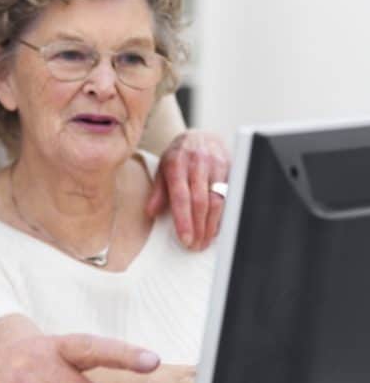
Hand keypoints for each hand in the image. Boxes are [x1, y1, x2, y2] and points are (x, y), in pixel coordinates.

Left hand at [147, 130, 229, 249]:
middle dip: (198, 227)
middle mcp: (198, 163)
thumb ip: (158, 191)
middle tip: (194, 246)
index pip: (181, 196)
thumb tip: (151, 212)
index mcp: (177, 163)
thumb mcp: (162, 169)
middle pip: (201, 201)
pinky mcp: (232, 169)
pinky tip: (217, 228)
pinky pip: (230, 196)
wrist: (202, 136)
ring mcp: (217, 166)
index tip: (185, 239)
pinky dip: (223, 216)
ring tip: (204, 242)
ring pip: (218, 200)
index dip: (184, 220)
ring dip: (211, 225)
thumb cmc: (179, 156)